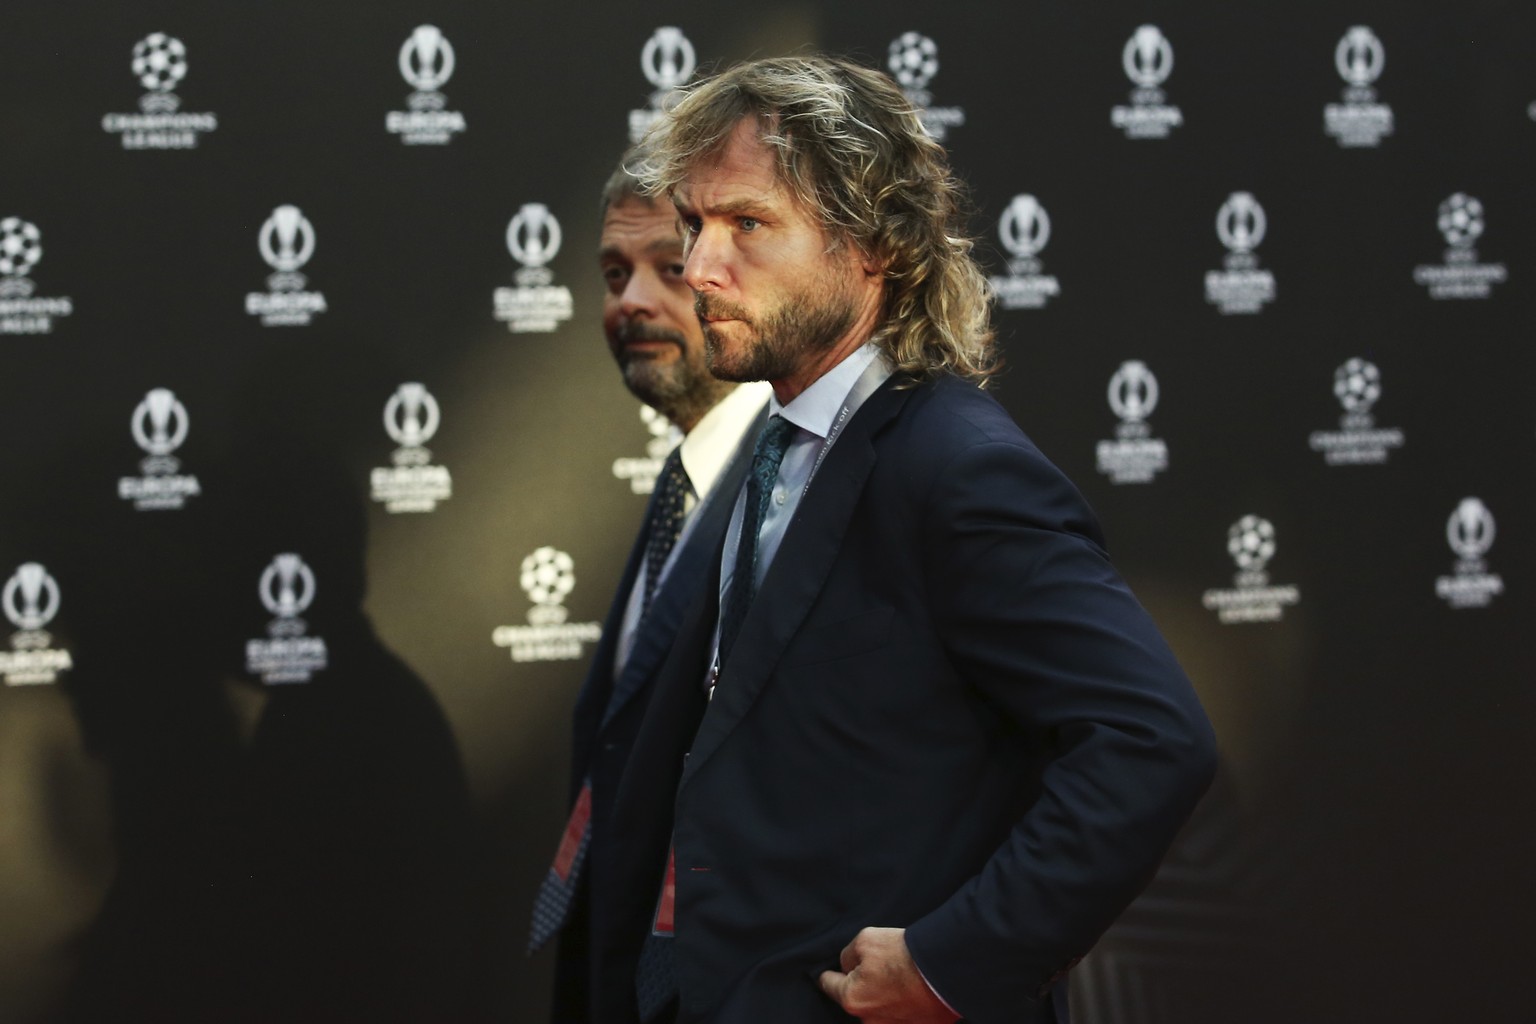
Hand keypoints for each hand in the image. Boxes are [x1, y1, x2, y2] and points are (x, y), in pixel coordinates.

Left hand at [818, 927, 960, 1022]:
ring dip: (884, 994)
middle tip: (880, 966)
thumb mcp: (864, 940)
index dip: (830, 973)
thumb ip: (848, 955)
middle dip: (862, 983)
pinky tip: (913, 988)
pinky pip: (901, 1014)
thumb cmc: (904, 954)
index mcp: (851, 998)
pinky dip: (904, 1003)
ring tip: (900, 977)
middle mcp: (869, 1019)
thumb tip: (848, 966)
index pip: (828, 985)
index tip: (832, 969)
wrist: (946, 968)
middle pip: (855, 997)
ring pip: (879, 1007)